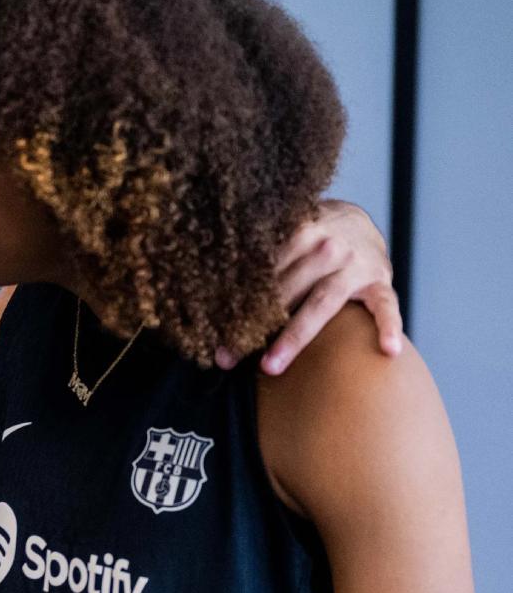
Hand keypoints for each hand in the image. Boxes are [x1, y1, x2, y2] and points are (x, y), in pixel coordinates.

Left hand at [221, 200, 403, 373]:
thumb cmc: (307, 239)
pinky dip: (389, 327)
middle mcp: (328, 247)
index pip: (260, 269)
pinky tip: (388, 351)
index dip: (234, 298)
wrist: (360, 225)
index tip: (211, 325)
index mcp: (298, 231)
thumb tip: (204, 285)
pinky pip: (386, 308)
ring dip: (294, 336)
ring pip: (321, 304)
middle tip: (225, 357)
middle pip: (283, 292)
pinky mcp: (381, 284)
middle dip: (252, 326)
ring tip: (270, 367)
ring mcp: (357, 267)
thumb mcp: (284, 236)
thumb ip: (258, 254)